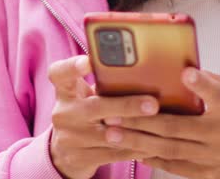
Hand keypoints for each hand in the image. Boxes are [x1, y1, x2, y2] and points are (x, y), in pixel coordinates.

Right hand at [47, 55, 161, 178]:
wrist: (66, 152)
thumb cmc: (86, 114)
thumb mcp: (86, 97)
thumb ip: (104, 85)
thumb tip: (145, 73)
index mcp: (65, 92)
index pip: (60, 73)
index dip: (72, 66)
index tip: (88, 61)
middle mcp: (64, 113)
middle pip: (95, 107)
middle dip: (126, 106)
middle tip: (152, 104)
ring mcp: (69, 138)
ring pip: (108, 135)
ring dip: (136, 130)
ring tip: (160, 126)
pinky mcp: (79, 158)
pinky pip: (113, 154)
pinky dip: (134, 148)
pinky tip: (152, 144)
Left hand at [112, 68, 219, 178]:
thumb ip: (215, 84)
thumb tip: (184, 70)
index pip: (216, 95)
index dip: (202, 84)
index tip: (186, 73)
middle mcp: (219, 134)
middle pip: (176, 127)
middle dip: (142, 120)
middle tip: (114, 112)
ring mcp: (211, 157)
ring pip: (168, 149)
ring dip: (138, 141)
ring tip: (112, 133)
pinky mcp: (205, 174)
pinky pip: (173, 167)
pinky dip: (151, 158)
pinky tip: (132, 150)